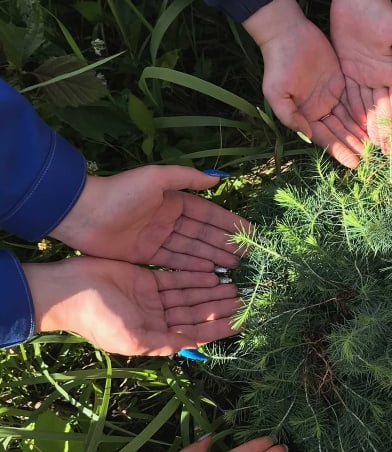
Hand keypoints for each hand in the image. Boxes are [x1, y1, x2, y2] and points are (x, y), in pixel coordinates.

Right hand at [25, 255, 240, 354]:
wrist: (68, 291)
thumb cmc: (98, 319)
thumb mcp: (133, 338)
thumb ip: (164, 343)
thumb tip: (193, 347)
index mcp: (154, 338)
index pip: (194, 333)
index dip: (219, 328)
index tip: (243, 321)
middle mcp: (157, 320)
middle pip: (196, 313)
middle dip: (220, 307)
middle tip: (246, 298)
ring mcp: (152, 299)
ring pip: (189, 295)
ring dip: (211, 291)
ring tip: (235, 285)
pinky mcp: (146, 280)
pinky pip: (176, 279)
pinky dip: (194, 277)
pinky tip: (213, 274)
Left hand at [50, 166, 250, 272]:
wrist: (82, 213)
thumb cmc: (120, 192)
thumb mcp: (155, 178)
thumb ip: (186, 177)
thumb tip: (217, 179)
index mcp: (173, 200)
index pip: (208, 214)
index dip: (228, 223)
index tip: (250, 233)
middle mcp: (168, 219)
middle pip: (203, 235)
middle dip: (225, 244)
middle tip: (248, 257)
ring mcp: (157, 238)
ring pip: (192, 250)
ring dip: (213, 258)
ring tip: (234, 268)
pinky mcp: (146, 255)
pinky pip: (175, 262)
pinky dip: (192, 267)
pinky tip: (209, 274)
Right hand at [247, 0, 367, 168]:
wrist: (287, 34)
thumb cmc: (278, 64)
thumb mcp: (277, 93)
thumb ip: (291, 116)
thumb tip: (308, 135)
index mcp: (304, 115)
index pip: (325, 137)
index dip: (340, 150)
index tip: (354, 163)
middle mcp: (319, 109)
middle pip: (341, 131)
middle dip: (354, 144)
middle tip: (372, 158)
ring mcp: (331, 96)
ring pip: (350, 118)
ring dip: (362, 132)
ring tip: (377, 146)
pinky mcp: (341, 81)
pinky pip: (355, 100)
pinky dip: (364, 113)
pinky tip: (376, 123)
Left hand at [330, 0, 391, 151]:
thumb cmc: (383, 14)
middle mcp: (382, 80)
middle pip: (382, 114)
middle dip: (383, 135)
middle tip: (382, 158)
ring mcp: (364, 78)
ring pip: (366, 110)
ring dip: (367, 130)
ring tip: (368, 151)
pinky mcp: (348, 73)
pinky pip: (350, 99)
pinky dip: (351, 115)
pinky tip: (352, 131)